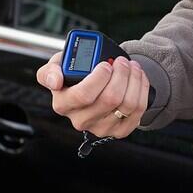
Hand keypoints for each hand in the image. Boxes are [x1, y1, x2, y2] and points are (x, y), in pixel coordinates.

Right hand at [36, 50, 150, 138]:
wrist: (92, 86)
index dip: (99, 78)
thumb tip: (56, 80)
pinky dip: (142, 90)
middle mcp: (81, 120)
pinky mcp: (120, 131)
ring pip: (128, 104)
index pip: (83, 95)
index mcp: (63, 105)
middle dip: (121, 74)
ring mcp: (101, 128)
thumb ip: (50, 70)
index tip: (106, 64)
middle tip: (122, 61)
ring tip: (131, 66)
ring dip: (134, 80)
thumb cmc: (74, 75)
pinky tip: (137, 78)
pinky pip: (139, 111)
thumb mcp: (57, 66)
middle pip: (110, 99)